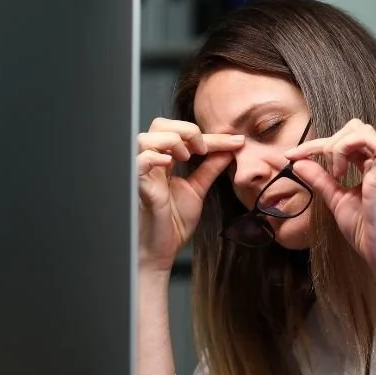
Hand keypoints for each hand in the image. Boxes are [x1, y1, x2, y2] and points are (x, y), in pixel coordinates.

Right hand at [138, 118, 243, 272]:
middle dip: (186, 129)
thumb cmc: (172, 222)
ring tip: (186, 156)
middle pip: (159, 125)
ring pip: (147, 137)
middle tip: (202, 148)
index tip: (238, 141)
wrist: (162, 249)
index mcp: (165, 161)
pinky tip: (169, 162)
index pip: (185, 135)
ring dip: (172, 140)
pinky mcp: (137, 186)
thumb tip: (229, 151)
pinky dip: (153, 156)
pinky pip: (138, 161)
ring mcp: (142, 173)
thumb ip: (210, 169)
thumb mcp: (198, 189)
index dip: (213, 136)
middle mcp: (152, 162)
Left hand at [284, 119, 375, 283]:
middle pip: (352, 128)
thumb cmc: (368, 233)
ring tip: (332, 173)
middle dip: (324, 142)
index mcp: (372, 167)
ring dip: (335, 145)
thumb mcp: (337, 201)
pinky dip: (345, 149)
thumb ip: (320, 181)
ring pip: (359, 129)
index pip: (344, 141)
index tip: (291, 157)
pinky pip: (367, 139)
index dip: (315, 146)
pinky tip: (339, 173)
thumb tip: (299, 164)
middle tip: (307, 163)